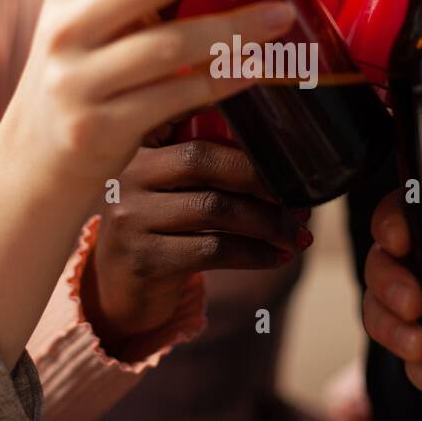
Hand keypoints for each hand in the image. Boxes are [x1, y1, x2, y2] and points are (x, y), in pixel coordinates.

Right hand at [1, 0, 296, 188]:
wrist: (31, 166)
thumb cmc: (81, 80)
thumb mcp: (91, 21)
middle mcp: (67, 24)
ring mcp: (79, 78)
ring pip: (172, 43)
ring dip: (236, 26)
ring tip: (285, 15)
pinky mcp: (99, 127)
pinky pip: (176, 97)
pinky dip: (224, 79)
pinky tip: (259, 67)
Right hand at [82, 140, 313, 354]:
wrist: (120, 291)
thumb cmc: (164, 231)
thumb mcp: (176, 190)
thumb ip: (213, 168)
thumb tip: (287, 166)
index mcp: (142, 148)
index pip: (197, 129)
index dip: (248, 145)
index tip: (291, 165)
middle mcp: (129, 176)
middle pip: (204, 161)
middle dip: (262, 181)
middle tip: (301, 204)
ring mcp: (131, 218)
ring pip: (214, 208)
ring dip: (267, 223)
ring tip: (297, 236)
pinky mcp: (143, 260)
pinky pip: (211, 250)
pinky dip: (254, 253)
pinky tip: (277, 257)